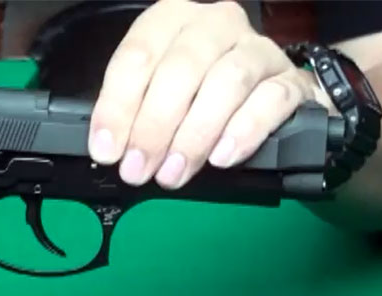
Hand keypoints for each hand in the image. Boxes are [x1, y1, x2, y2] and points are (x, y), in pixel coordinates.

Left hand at [89, 0, 331, 188]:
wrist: (265, 97)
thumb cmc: (197, 94)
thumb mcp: (155, 94)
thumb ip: (132, 113)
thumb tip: (108, 150)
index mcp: (171, 20)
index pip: (138, 55)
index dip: (117, 106)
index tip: (107, 151)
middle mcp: (216, 25)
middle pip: (182, 69)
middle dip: (154, 126)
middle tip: (138, 170)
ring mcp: (258, 49)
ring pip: (227, 82)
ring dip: (194, 134)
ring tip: (173, 173)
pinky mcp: (291, 80)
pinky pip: (272, 100)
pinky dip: (244, 131)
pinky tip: (222, 158)